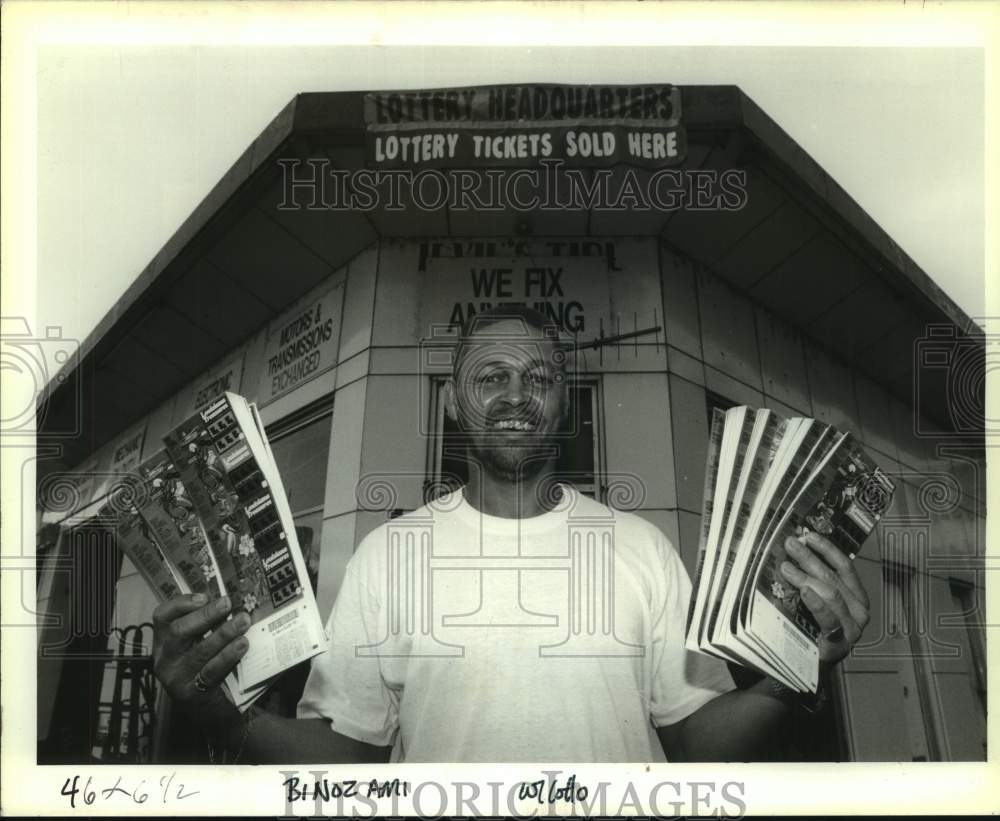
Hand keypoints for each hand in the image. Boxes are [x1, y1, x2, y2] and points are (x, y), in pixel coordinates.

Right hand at [151, 594, 250, 723]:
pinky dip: (228, 656)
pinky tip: (242, 644)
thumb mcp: (199, 644)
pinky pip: (211, 671)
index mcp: (164, 641)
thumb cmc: (206, 666)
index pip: (162, 616)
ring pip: (198, 651)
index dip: (181, 603)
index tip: (204, 596)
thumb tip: (229, 600)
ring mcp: (175, 677)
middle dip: (204, 616)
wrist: (209, 710)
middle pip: (178, 632)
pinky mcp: (190, 693)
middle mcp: (164, 658)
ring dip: (223, 634)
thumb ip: (208, 624)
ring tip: (243, 621)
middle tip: (227, 603)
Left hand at [779, 530, 869, 666]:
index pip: (844, 567)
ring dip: (806, 577)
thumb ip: (814, 581)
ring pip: (830, 594)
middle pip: (833, 577)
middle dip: (809, 559)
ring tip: (786, 567)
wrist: (810, 667)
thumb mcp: (816, 601)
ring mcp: (851, 628)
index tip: (809, 535)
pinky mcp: (839, 643)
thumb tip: (795, 550)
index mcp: (856, 597)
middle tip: (790, 545)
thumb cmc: (812, 628)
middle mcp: (859, 611)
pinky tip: (804, 592)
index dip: (827, 549)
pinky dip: (816, 602)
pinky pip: (828, 618)